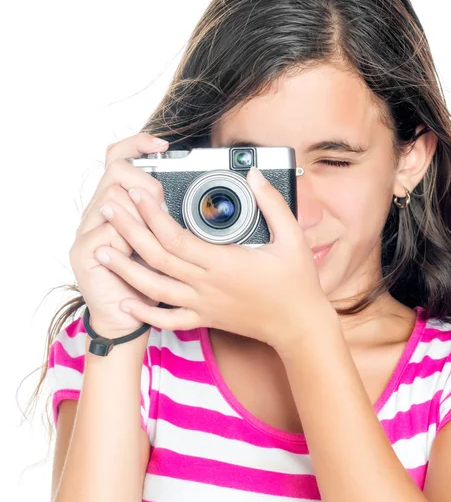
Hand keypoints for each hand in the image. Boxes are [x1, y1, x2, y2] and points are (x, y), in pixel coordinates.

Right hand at [69, 132, 171, 336]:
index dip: (136, 145)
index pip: (117, 159)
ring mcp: (87, 232)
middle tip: (160, 208)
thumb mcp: (163, 242)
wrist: (127, 318)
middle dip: (145, 187)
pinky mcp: (84, 253)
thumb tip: (186, 192)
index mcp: (116, 206)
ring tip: (149, 239)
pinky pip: (106, 234)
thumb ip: (164, 215)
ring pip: (112, 201)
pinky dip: (126, 244)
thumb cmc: (151, 280)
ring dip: (138, 218)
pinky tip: (132, 257)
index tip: (162, 144)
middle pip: (116, 174)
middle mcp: (97, 213)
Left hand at [91, 166, 338, 356]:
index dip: (152, 215)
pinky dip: (145, 312)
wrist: (298, 326)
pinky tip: (126, 302)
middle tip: (109, 209)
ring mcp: (203, 305)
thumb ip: (272, 204)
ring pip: (154, 289)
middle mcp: (207, 285)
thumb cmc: (297, 283)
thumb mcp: (292, 238)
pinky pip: (169, 320)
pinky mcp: (205, 318)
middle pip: (156, 258)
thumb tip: (254, 176)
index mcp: (224, 263)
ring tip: (100, 251)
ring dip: (125, 270)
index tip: (137, 194)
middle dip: (128, 231)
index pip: (176, 238)